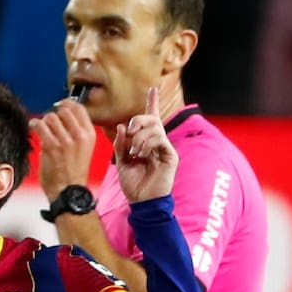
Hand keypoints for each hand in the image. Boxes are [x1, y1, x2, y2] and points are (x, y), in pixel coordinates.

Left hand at [31, 98, 97, 199]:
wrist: (69, 191)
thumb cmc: (74, 172)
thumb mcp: (84, 148)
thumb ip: (77, 132)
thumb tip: (62, 115)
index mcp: (90, 134)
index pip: (79, 108)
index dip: (66, 103)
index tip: (59, 105)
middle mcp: (80, 136)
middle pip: (63, 110)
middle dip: (53, 114)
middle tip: (48, 121)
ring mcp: (66, 141)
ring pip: (50, 117)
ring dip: (43, 121)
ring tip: (41, 127)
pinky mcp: (52, 146)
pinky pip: (40, 126)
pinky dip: (35, 124)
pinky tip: (34, 127)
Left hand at [115, 86, 177, 202]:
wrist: (141, 202)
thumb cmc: (133, 184)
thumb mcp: (120, 161)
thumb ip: (120, 144)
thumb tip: (122, 126)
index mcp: (145, 142)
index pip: (151, 118)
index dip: (152, 103)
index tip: (153, 89)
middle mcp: (157, 142)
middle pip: (151, 119)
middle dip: (138, 120)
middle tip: (128, 132)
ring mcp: (165, 148)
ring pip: (155, 127)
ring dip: (140, 136)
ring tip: (133, 151)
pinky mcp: (170, 156)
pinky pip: (160, 139)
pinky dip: (147, 143)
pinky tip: (140, 154)